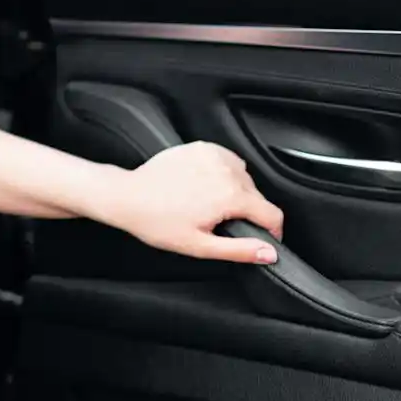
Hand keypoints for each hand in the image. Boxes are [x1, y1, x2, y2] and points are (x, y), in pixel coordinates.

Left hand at [106, 142, 284, 263]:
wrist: (128, 196)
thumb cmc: (157, 222)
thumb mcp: (199, 245)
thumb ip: (239, 250)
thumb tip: (269, 253)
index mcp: (230, 196)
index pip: (272, 214)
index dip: (272, 232)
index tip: (265, 239)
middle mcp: (226, 171)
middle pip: (258, 196)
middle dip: (249, 213)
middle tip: (223, 225)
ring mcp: (214, 155)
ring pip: (245, 178)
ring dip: (238, 192)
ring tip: (212, 206)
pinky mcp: (202, 147)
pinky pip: (228, 162)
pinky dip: (225, 174)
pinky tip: (207, 187)